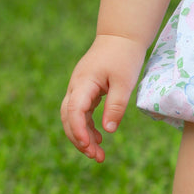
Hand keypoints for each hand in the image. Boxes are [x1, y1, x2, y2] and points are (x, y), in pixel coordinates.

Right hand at [60, 34, 148, 161]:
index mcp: (83, 82)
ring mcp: (79, 88)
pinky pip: (81, 112)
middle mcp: (76, 87)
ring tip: (98, 155)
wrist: (121, 36)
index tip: (88, 146)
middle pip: (68, 118)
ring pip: (73, 117)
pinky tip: (99, 138)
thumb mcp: (124, 82)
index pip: (74, 110)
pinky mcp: (85, 90)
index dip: (78, 130)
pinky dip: (88, 127)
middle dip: (79, 139)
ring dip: (83, 136)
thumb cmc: (124, 56)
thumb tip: (108, 131)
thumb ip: (116, 105)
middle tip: (96, 157)